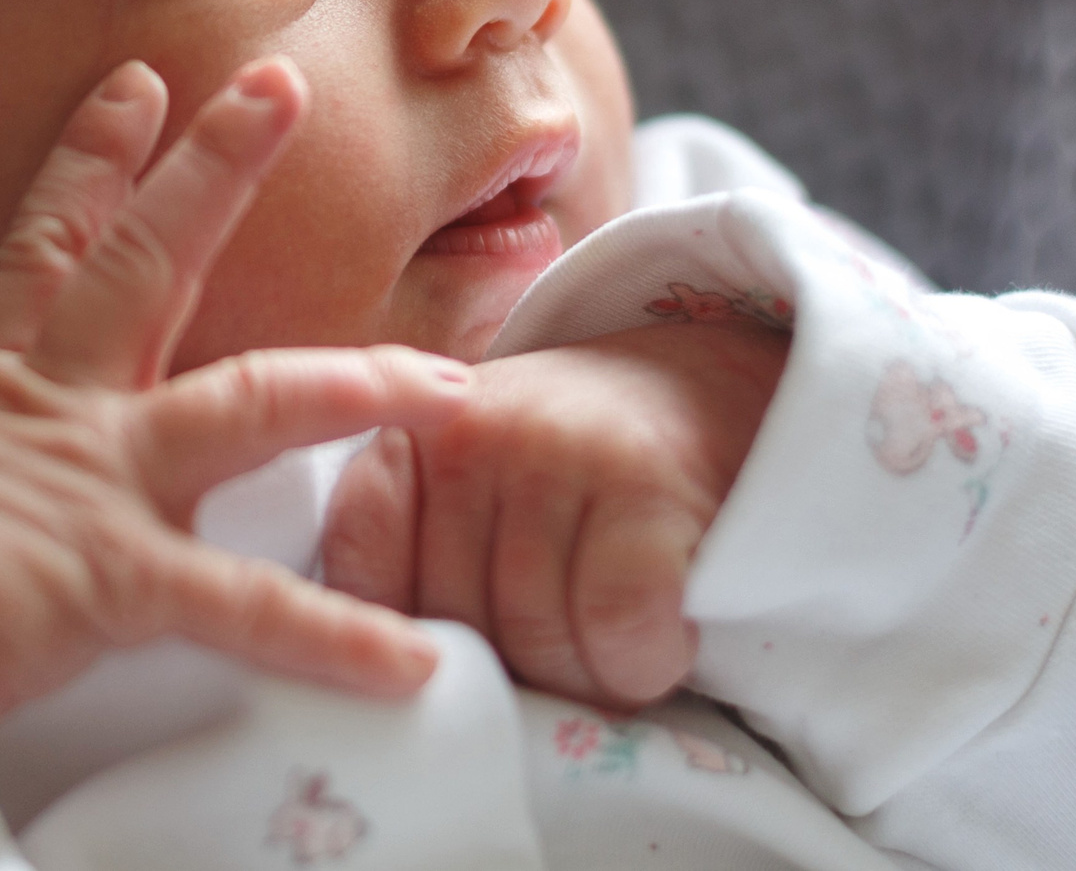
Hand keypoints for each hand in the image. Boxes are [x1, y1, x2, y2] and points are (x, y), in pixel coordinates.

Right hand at [0, 58, 470, 863]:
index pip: (44, 250)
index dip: (90, 164)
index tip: (136, 87)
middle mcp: (55, 412)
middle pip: (149, 264)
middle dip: (216, 170)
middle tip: (281, 91)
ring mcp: (96, 482)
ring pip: (252, 403)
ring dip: (361, 386)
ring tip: (450, 382)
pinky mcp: (116, 574)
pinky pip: (249, 609)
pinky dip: (335, 638)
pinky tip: (413, 658)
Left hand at [320, 321, 785, 709]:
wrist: (715, 385)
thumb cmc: (580, 465)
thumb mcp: (475, 481)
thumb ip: (421, 554)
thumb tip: (390, 690)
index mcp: (409, 436)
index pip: (360, 569)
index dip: (403, 640)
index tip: (455, 659)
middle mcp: (468, 435)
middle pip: (457, 625)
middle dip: (514, 673)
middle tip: (565, 655)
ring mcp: (555, 454)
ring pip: (536, 639)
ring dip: (587, 679)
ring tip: (614, 645)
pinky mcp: (643, 487)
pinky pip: (616, 629)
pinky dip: (641, 664)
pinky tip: (660, 640)